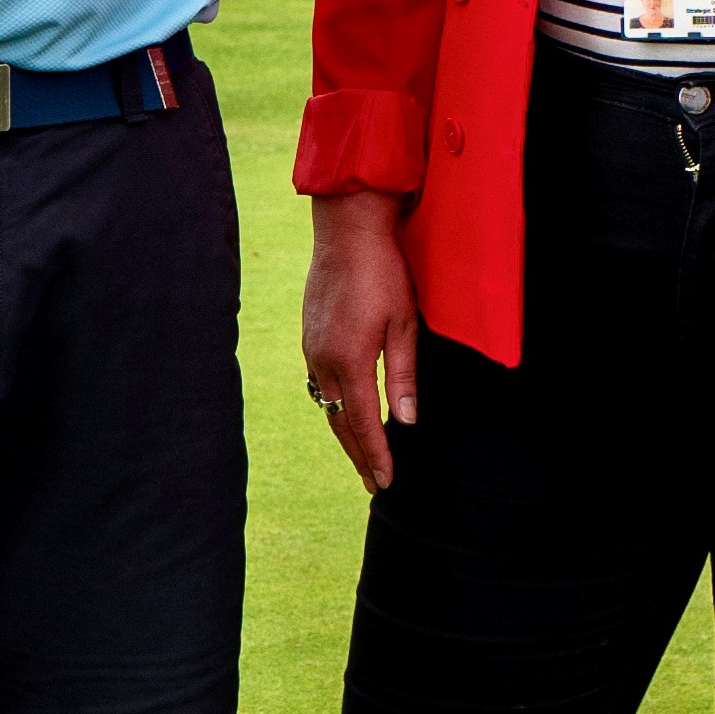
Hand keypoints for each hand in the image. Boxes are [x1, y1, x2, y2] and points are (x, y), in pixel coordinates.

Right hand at [301, 191, 420, 490]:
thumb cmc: (383, 273)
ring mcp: (311, 348)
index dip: (376, 456)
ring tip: (363, 455)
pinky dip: (333, 406)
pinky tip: (344, 411)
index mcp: (349, 361)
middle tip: (375, 482)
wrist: (346, 231)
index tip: (386, 482)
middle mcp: (323, 361)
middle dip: (358, 455)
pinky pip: (318, 384)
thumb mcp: (404, 325)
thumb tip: (405, 422)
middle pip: (338, 422)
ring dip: (344, 433)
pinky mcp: (309, 336)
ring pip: (325, 405)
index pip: (362, 423)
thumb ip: (403, 376)